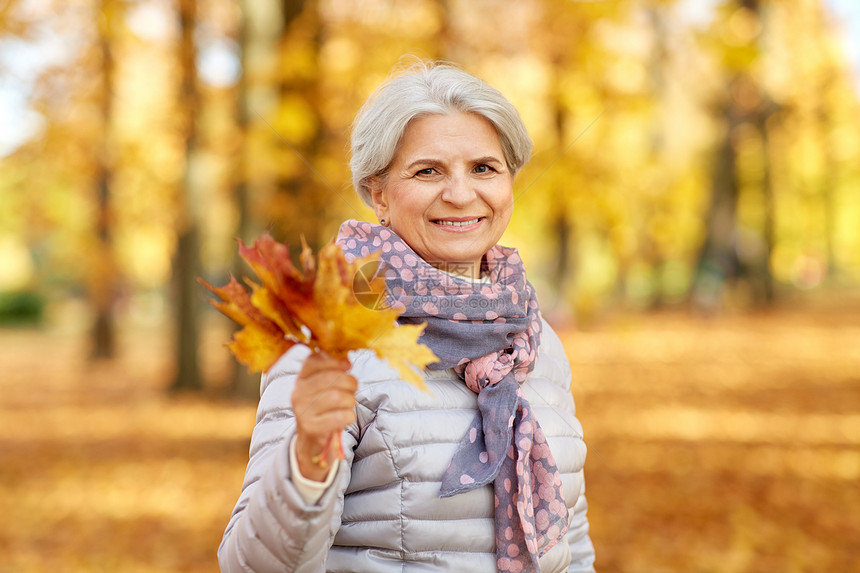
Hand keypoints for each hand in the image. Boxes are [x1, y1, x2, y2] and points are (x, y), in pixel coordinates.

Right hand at [292, 352, 357, 481]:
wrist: (311, 441)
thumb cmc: (323, 409)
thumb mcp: (323, 388)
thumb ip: (332, 371)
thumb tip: (346, 359)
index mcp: (301, 379)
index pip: (314, 360)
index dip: (334, 360)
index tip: (348, 365)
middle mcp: (298, 393)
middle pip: (331, 378)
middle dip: (349, 382)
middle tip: (352, 389)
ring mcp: (302, 411)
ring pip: (338, 397)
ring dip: (350, 401)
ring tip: (348, 405)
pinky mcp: (311, 428)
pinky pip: (341, 416)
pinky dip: (349, 416)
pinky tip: (346, 417)